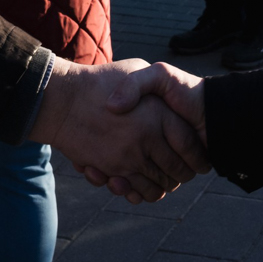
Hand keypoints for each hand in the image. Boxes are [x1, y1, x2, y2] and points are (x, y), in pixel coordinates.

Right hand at [28, 59, 210, 202]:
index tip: (201, 161)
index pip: (190, 145)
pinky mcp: (112, 169)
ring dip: (164, 187)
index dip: (199, 157)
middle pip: (178, 170)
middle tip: (185, 173)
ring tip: (164, 179)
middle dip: (184, 175)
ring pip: (158, 186)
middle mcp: (147, 138)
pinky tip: (140, 182)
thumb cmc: (100, 80)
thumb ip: (156, 84)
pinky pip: (135, 191)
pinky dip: (141, 193)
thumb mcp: (136, 68)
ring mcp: (129, 157)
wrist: (62, 100)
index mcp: (158, 114)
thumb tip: (170, 107)